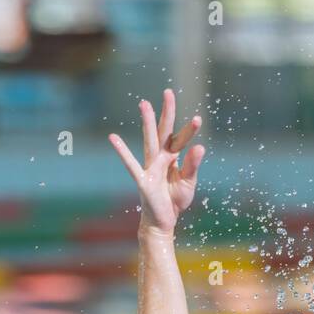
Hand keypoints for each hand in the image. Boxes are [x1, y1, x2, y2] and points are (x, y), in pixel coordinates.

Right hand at [108, 88, 204, 236]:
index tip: (197, 119)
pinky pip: (131, 164)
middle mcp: (161, 158)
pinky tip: (113, 137)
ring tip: (144, 103)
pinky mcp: (143, 179)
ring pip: (149, 140)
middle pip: (164, 131)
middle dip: (166, 112)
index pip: (181, 139)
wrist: (163, 221)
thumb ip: (192, 165)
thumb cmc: (174, 201)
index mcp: (173, 159)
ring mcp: (150, 167)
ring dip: (147, 122)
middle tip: (168, 91)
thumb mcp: (188, 183)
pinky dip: (122, 151)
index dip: (189, 130)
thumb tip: (200, 147)